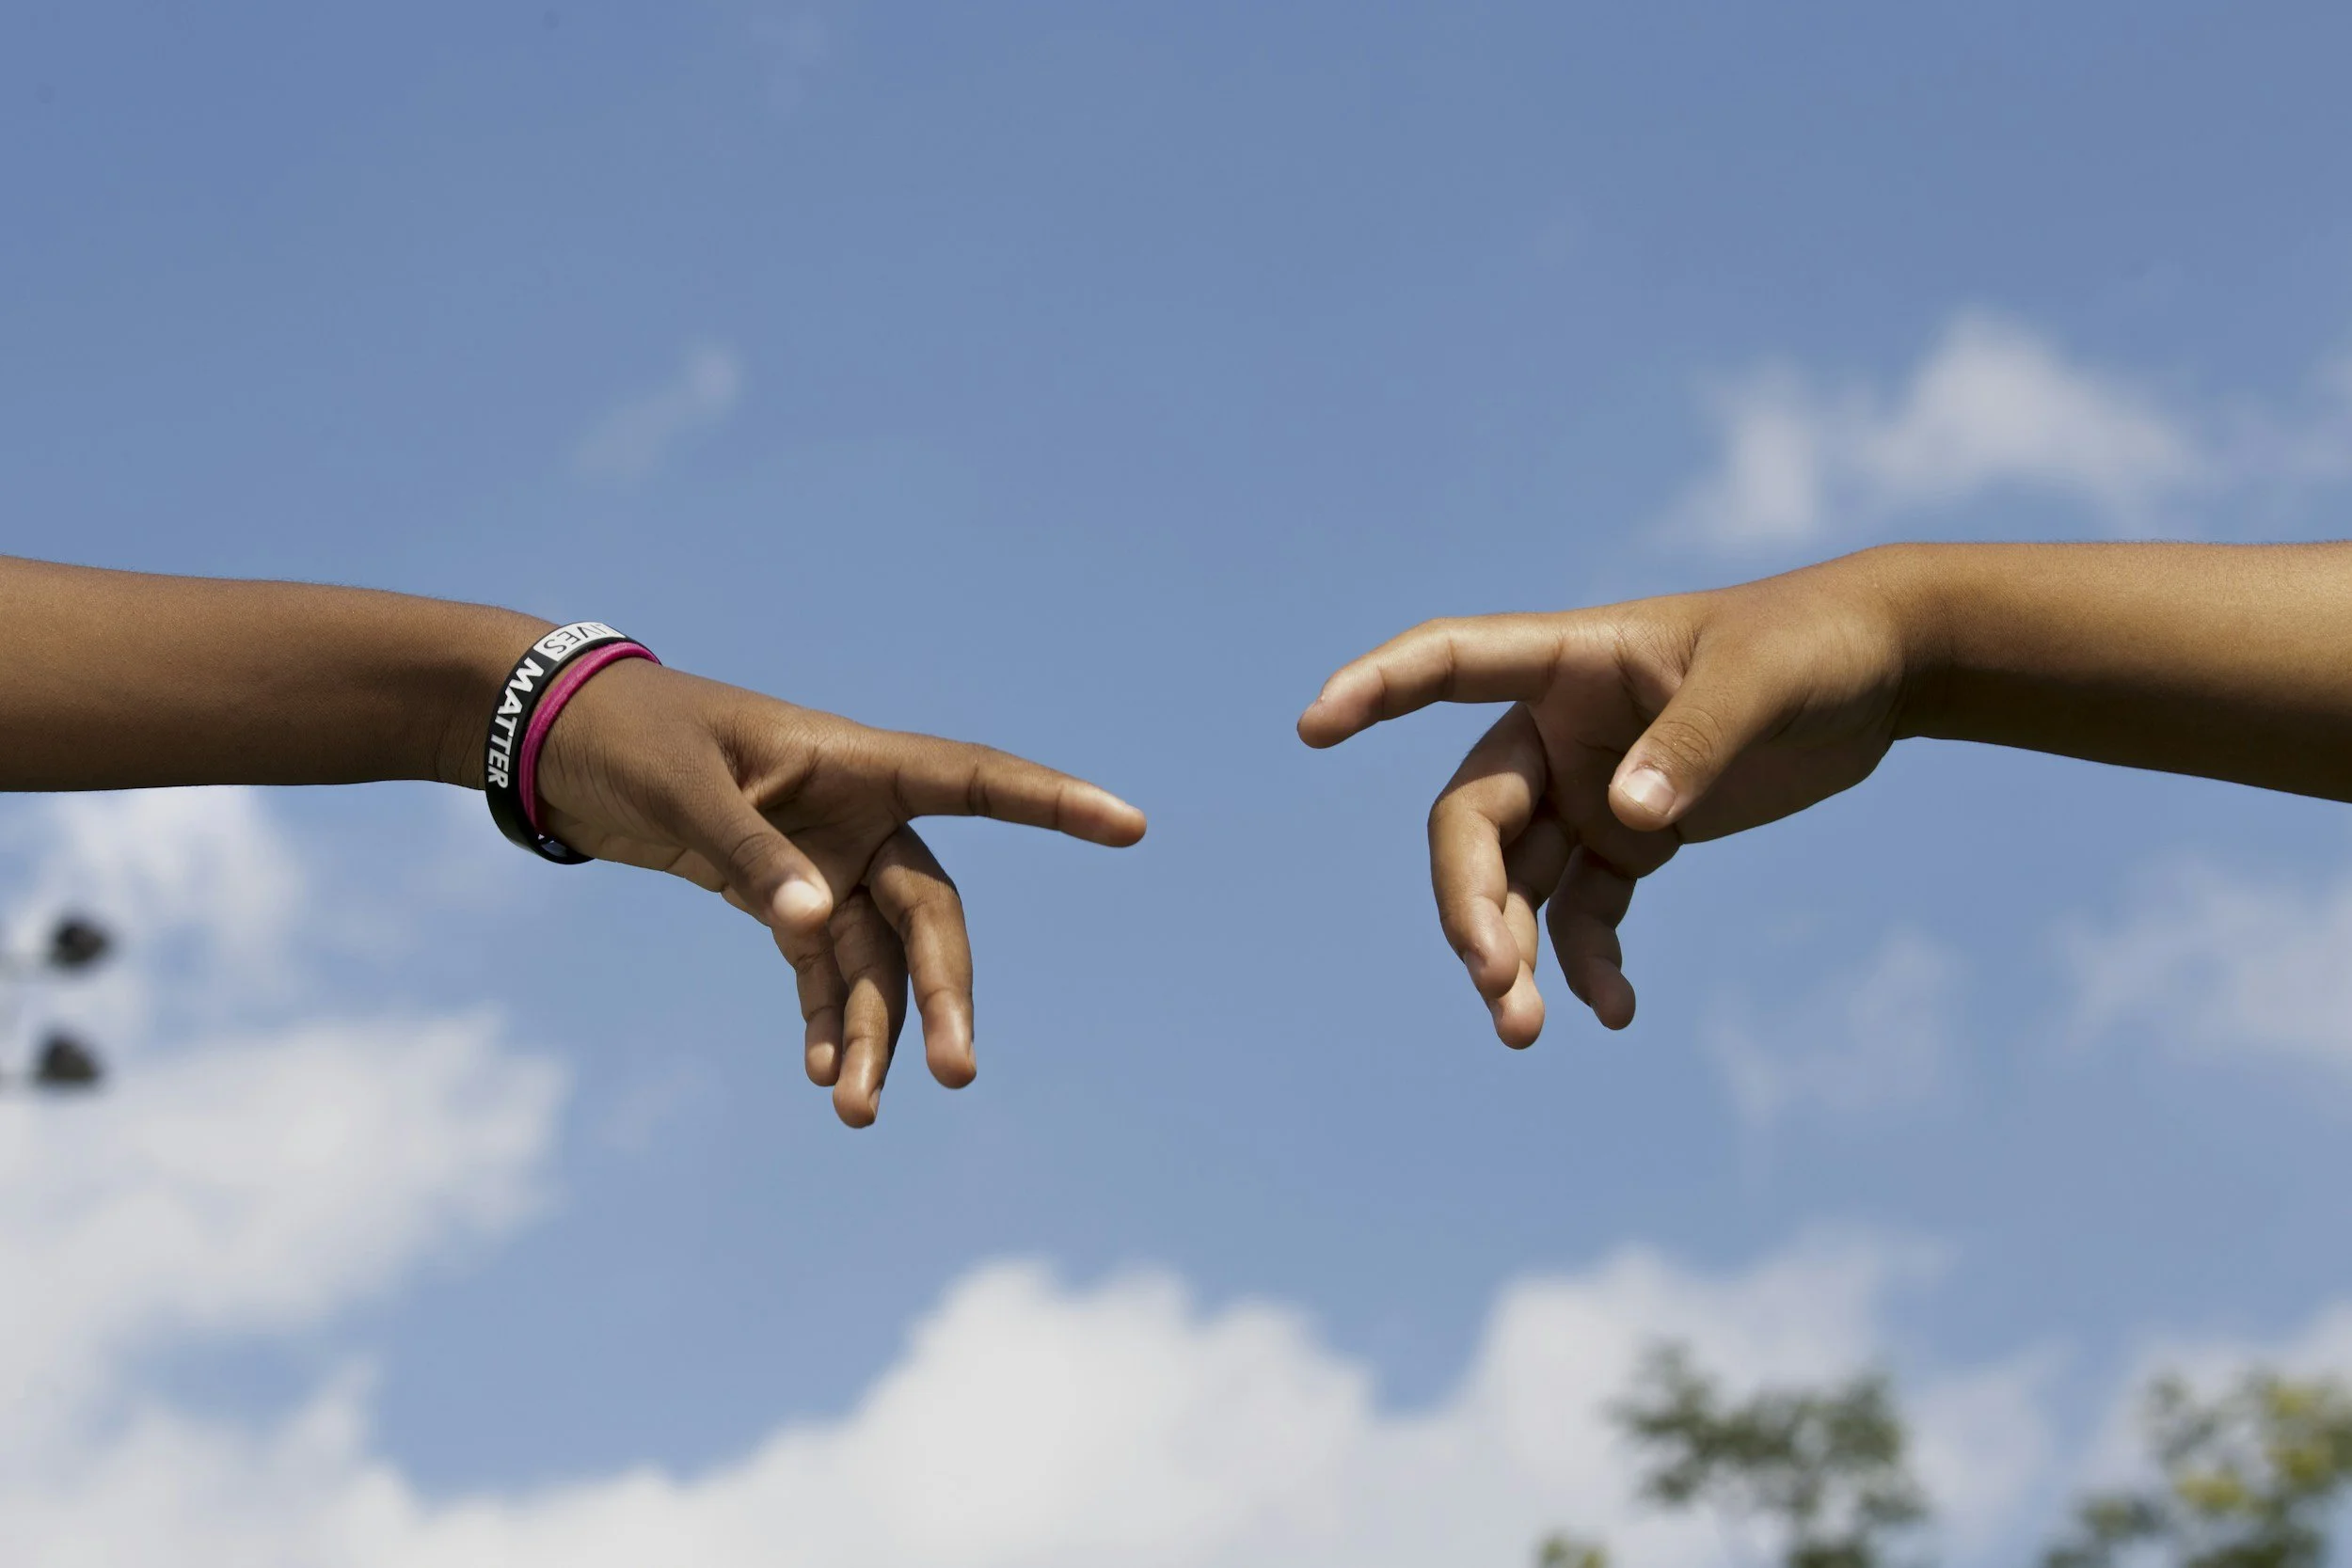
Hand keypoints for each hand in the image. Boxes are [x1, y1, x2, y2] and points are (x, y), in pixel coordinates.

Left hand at [533, 660, 1144, 1125]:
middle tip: (956, 1073)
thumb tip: (814, 928)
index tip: (1129, 826)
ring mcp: (825, 860)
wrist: (559, 741)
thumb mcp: (685, 788)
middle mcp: (857, 815)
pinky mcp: (782, 898)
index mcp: (854, 762)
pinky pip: (824, 971)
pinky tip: (828, 1076)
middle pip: (928, 911)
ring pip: (877, 959)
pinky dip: (829, 1021)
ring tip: (858, 1110)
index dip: (1052, 803)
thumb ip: (752, 855)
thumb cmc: (629, 736)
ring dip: (876, 1031)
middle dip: (943, 991)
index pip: (975, 780)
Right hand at [1298, 550, 1923, 1043]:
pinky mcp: (1633, 840)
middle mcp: (1558, 730)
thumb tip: (1627, 820)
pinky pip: (1584, 914)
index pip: (1447, 662)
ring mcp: (1589, 789)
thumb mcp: (1763, 684)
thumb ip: (1695, 745)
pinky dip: (1589, 964)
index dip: (1377, 688)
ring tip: (1524, 1032)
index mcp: (1569, 662)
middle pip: (1472, 822)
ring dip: (1509, 956)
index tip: (1314, 725)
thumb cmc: (1815, 644)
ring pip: (1515, 883)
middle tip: (1492, 982)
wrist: (1882, 671)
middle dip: (1470, 904)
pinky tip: (1615, 1012)